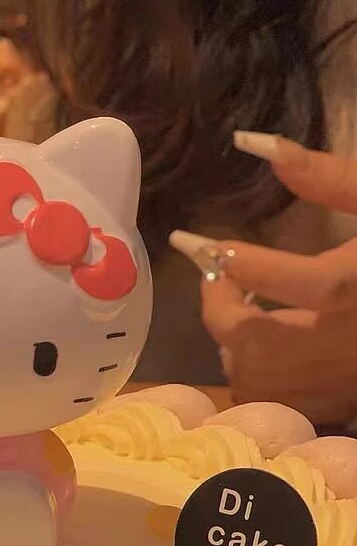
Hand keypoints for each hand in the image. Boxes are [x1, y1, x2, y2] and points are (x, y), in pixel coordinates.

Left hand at [190, 136, 356, 423]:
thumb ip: (327, 176)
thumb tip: (255, 143)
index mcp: (353, 286)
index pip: (283, 278)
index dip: (235, 263)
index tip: (205, 245)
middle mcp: (346, 341)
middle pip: (257, 345)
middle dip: (223, 311)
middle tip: (221, 276)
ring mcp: (345, 380)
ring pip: (260, 383)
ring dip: (237, 346)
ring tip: (244, 307)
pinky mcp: (346, 402)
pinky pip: (281, 403)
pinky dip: (262, 377)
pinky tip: (274, 342)